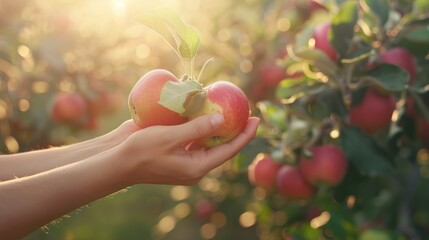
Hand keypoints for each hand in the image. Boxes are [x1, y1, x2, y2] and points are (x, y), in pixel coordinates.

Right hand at [116, 114, 259, 185]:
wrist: (116, 161)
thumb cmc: (141, 151)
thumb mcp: (170, 138)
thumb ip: (197, 129)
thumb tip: (222, 120)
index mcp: (197, 168)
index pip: (228, 151)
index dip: (245, 136)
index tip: (257, 119)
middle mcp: (194, 164)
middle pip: (221, 145)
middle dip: (235, 128)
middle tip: (246, 109)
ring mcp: (185, 157)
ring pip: (208, 140)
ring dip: (217, 124)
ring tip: (228, 107)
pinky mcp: (175, 148)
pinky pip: (193, 136)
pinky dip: (199, 123)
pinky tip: (203, 109)